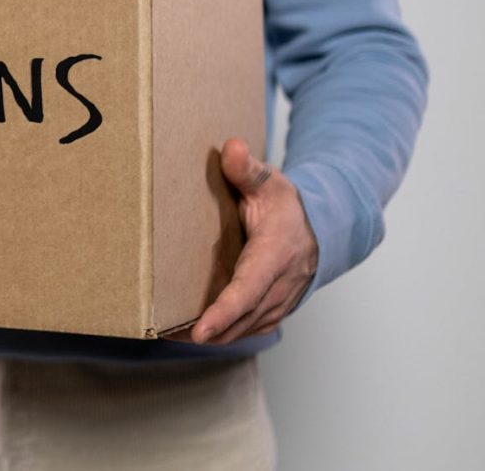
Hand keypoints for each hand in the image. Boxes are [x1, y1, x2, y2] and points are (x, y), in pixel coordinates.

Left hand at [187, 138, 318, 343]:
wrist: (320, 232)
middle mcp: (279, 285)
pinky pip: (245, 331)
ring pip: (242, 329)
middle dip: (207, 330)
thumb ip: (247, 169)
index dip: (224, 311)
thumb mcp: (270, 182)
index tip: (200, 330)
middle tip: (163, 333)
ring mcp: (277, 304)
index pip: (249, 288)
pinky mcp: (270, 313)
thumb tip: (231, 147)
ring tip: (167, 335)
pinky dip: (220, 335)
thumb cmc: (286, 207)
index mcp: (276, 253)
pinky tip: (188, 333)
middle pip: (242, 317)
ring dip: (210, 336)